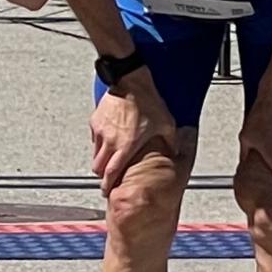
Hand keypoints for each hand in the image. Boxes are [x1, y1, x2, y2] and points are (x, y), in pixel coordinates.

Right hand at [90, 71, 177, 195]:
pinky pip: (95, 138)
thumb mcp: (166, 124)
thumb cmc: (147, 102)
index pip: (112, 172)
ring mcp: (101, 131)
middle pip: (97, 167)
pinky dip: (100, 142)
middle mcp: (110, 141)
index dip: (108, 184)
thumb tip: (176, 151)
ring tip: (109, 157)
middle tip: (108, 176)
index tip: (107, 190)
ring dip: (100, 159)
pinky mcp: (96, 121)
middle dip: (101, 174)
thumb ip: (171, 141)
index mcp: (126, 146)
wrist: (131, 82)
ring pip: (95, 153)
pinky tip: (109, 137)